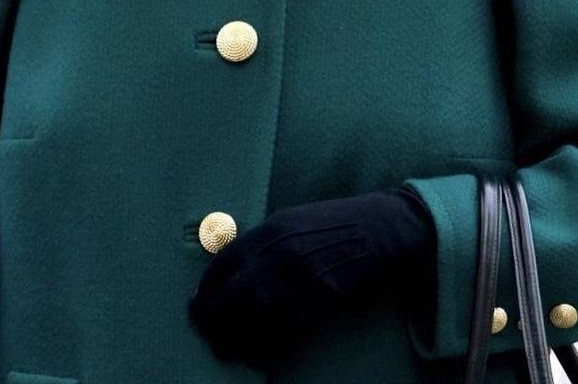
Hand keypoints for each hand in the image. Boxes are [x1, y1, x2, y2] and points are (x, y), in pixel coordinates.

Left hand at [189, 187, 433, 368]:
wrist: (380, 225)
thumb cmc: (335, 225)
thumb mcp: (293, 222)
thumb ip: (264, 244)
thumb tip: (234, 273)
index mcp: (269, 229)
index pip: (223, 262)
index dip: (207, 289)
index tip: (197, 305)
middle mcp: (279, 251)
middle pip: (233, 293)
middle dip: (215, 319)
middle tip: (208, 335)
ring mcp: (301, 275)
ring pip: (258, 316)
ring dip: (240, 339)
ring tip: (229, 352)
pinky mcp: (324, 297)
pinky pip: (290, 329)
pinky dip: (273, 346)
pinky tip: (263, 355)